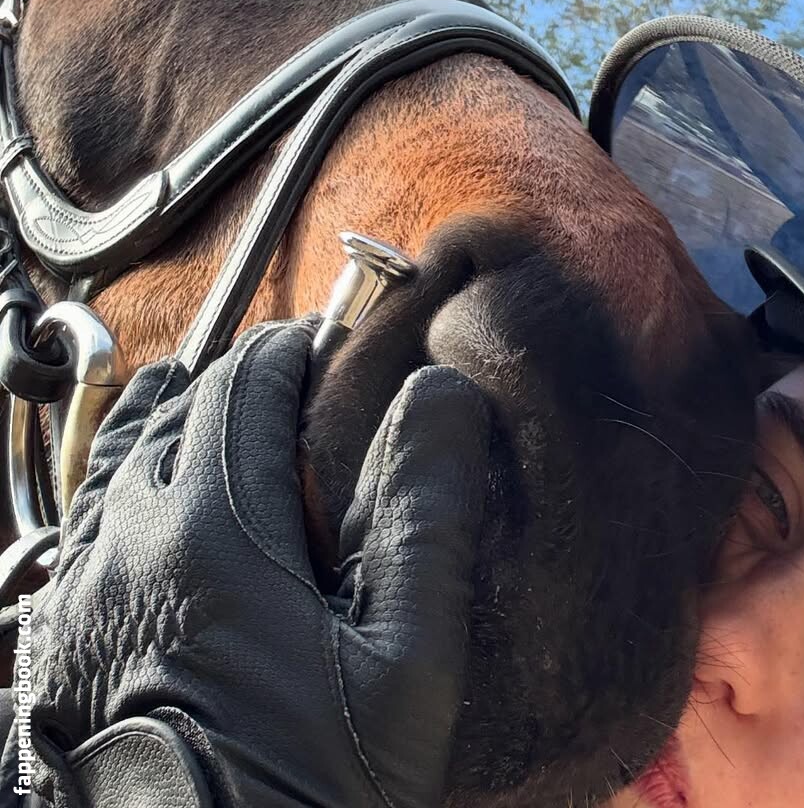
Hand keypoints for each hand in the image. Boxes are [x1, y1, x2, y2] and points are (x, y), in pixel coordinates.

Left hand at [4, 320, 491, 806]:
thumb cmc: (312, 783)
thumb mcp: (408, 655)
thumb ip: (425, 511)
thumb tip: (440, 393)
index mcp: (215, 528)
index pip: (245, 386)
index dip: (291, 352)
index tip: (323, 346)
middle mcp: (128, 537)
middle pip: (179, 406)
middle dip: (241, 379)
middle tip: (291, 384)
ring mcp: (78, 584)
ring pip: (120, 449)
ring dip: (177, 414)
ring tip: (223, 409)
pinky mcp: (55, 629)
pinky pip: (85, 510)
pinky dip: (129, 469)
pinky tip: (159, 485)